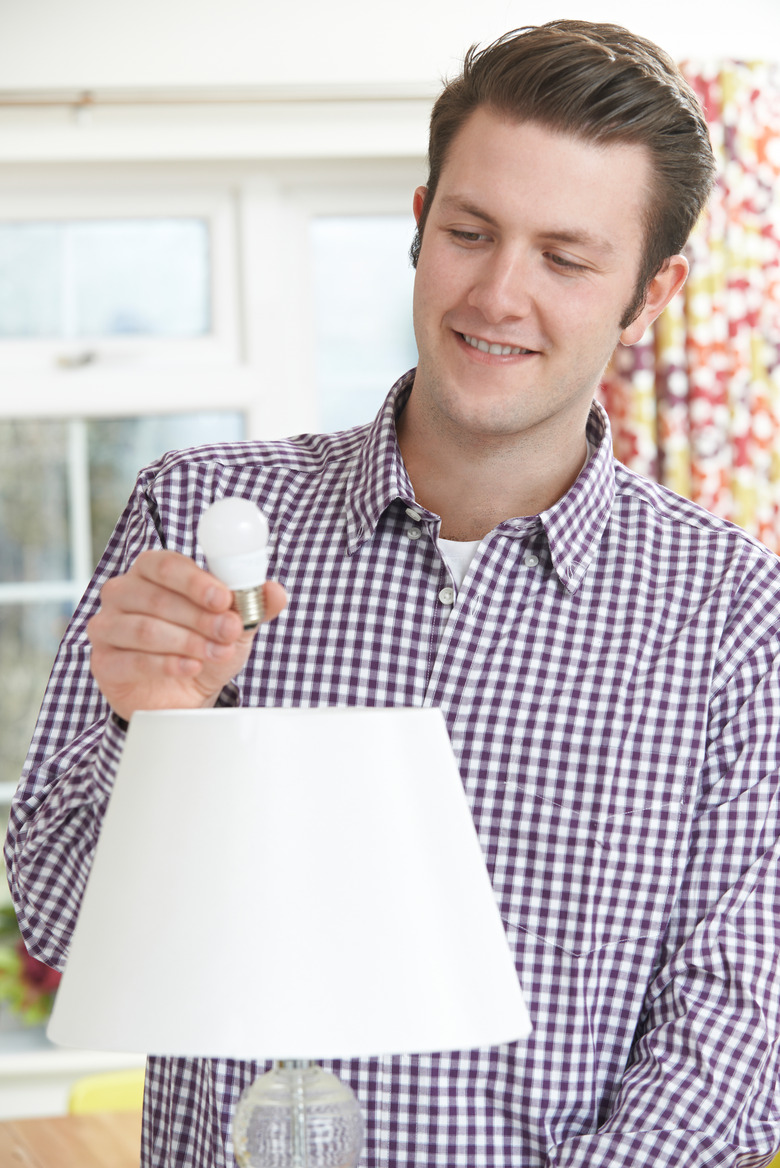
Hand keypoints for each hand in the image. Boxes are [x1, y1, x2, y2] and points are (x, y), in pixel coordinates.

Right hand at [87, 549, 287, 719]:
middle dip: (199, 616)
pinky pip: (132, 660)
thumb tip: (276, 591)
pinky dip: (167, 664)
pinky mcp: (104, 662)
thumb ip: (253, 605)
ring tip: (218, 652)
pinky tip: (191, 667)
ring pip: (144, 629)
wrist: (183, 696)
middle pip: (156, 598)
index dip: (196, 581)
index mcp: (151, 571)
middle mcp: (122, 593)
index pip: (166, 565)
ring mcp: (107, 627)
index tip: (224, 598)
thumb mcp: (235, 625)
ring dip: (188, 641)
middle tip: (230, 630)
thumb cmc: (203, 646)